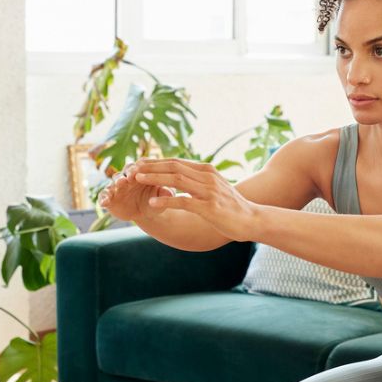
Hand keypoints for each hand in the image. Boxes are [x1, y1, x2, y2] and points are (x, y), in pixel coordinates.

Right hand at [99, 162, 170, 221]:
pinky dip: (102, 198)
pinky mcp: (109, 198)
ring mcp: (117, 187)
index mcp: (141, 173)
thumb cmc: (156, 200)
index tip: (141, 172)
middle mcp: (127, 177)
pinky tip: (104, 203)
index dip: (139, 169)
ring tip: (120, 184)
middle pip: (125, 171)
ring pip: (114, 181)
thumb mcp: (163, 197)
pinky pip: (103, 196)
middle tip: (131, 176)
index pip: (139, 167)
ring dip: (117, 182)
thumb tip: (169, 192)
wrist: (146, 213)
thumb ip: (166, 193)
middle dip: (128, 173)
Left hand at [129, 158, 260, 241]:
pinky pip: (184, 201)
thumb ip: (197, 181)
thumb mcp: (213, 188)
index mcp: (206, 170)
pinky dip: (166, 200)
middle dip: (150, 167)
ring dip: (154, 178)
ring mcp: (209, 191)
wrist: (251, 220)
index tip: (138, 163)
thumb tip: (178, 177)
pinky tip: (152, 202)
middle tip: (131, 168)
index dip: (155, 162)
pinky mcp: (210, 207)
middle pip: (173, 167)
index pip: (175, 162)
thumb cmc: (230, 206)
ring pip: (176, 179)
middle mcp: (207, 177)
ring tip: (136, 179)